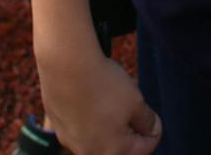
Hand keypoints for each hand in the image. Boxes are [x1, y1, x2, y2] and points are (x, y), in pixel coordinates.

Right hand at [38, 46, 161, 154]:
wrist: (65, 64)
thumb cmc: (102, 84)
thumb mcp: (137, 102)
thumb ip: (147, 122)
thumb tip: (151, 129)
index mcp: (113, 152)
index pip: (145, 148)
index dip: (153, 129)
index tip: (152, 114)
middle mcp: (89, 153)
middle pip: (119, 145)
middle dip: (129, 126)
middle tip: (131, 103)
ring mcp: (70, 141)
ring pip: (98, 135)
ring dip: (108, 121)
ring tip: (110, 96)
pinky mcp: (57, 126)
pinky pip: (79, 126)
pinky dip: (87, 115)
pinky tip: (90, 95)